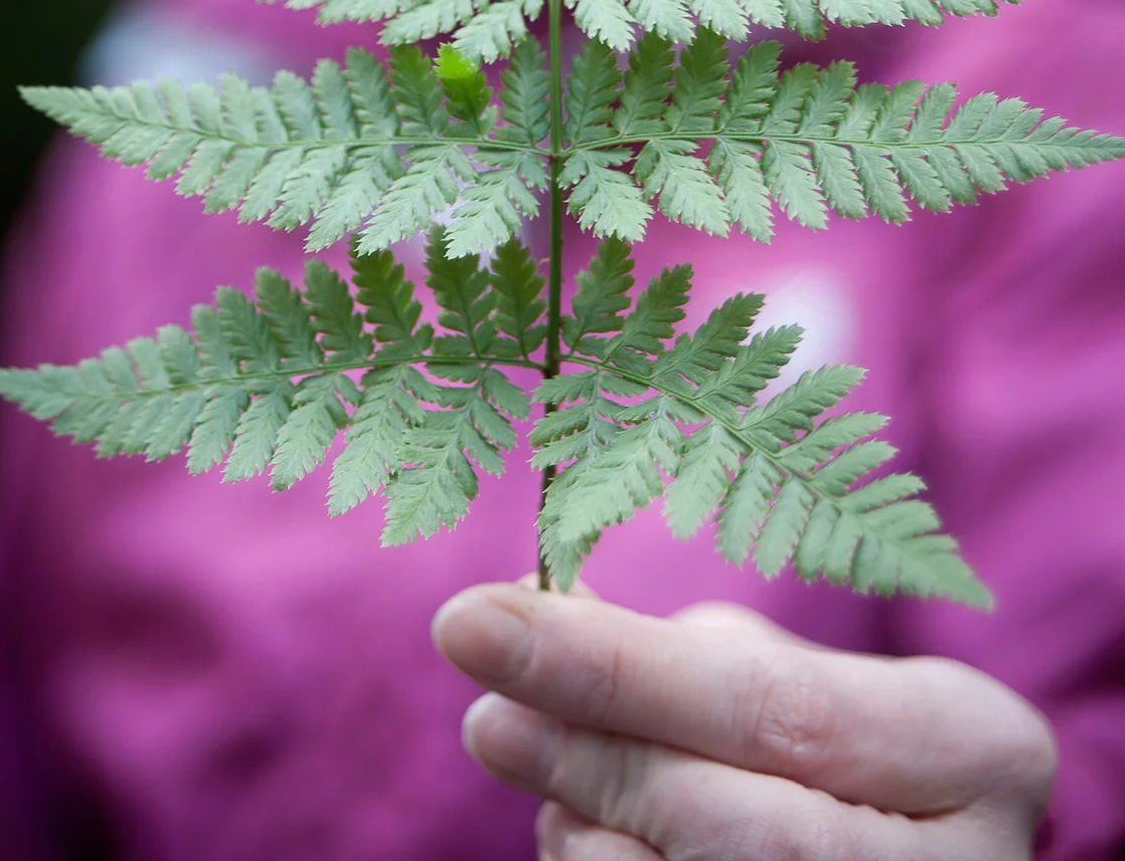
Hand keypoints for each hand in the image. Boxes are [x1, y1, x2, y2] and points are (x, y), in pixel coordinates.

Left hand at [431, 586, 1055, 859]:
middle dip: (590, 760)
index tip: (474, 618)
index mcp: (975, 752)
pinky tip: (592, 837)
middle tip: (488, 713)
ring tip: (563, 778)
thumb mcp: (802, 675)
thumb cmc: (850, 753)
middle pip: (724, 826)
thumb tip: (516, 612)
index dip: (612, 668)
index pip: (770, 709)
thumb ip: (679, 654)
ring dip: (583, 833)